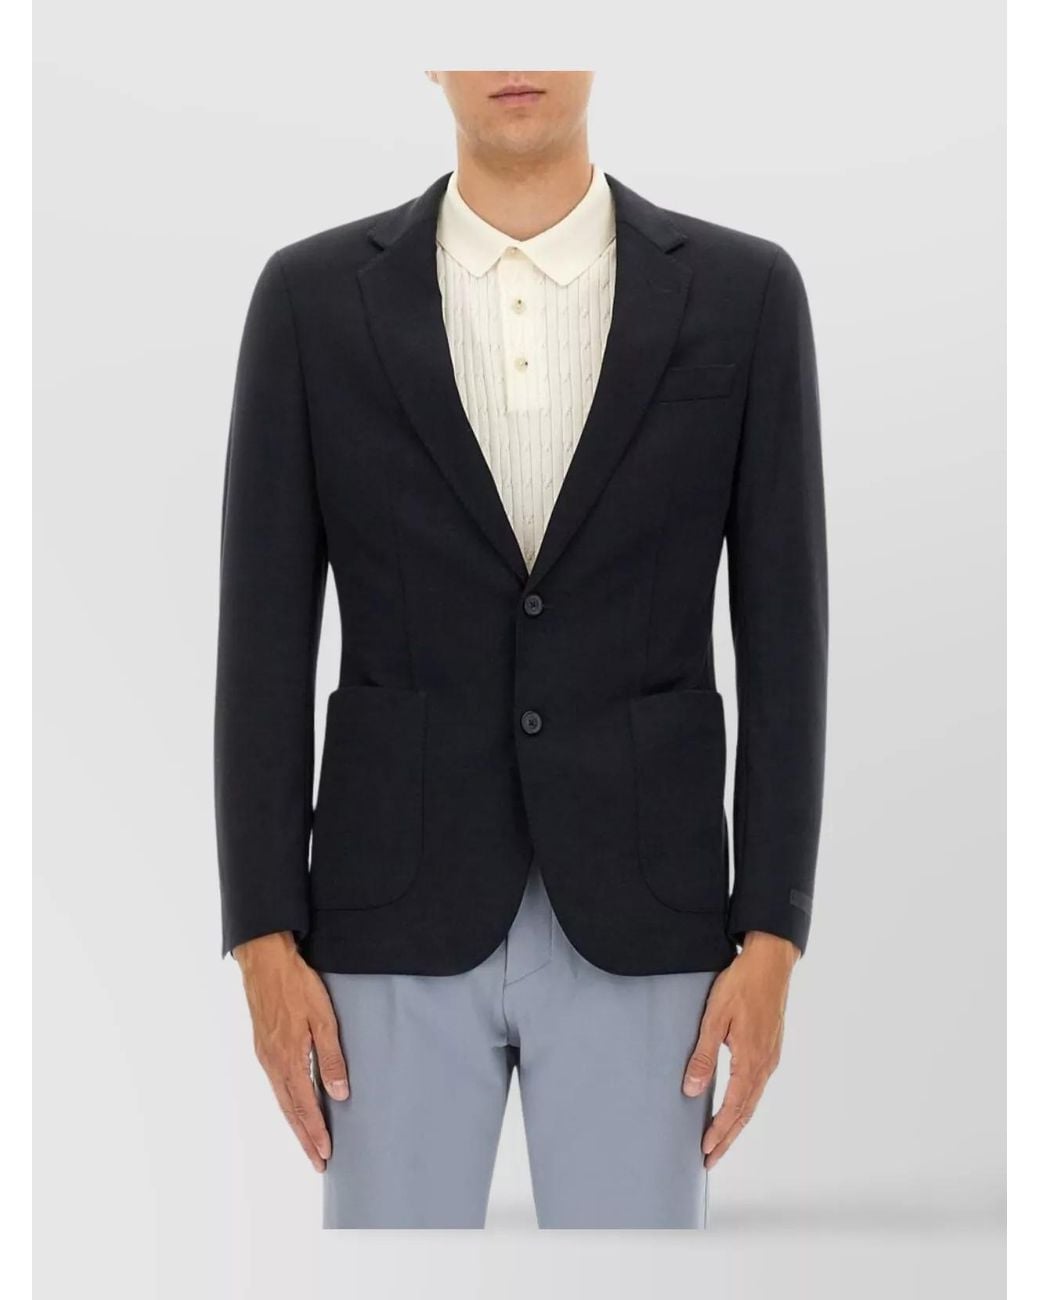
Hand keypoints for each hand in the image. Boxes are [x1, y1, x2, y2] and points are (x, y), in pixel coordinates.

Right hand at [233, 930, 348, 1171]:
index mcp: (289, 1059)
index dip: (315, 1133)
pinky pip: (277, 1084)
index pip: (305, 1107)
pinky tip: (295, 1106)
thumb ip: (331, 1058)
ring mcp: (266, 1056)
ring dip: (296, 1123)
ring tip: (308, 1142)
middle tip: (318, 1162)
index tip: (325, 1155)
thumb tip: (340, 1094)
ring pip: (282, 1099)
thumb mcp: (323, 1018)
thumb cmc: (297, 986)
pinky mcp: (263, 1047)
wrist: (265, 962)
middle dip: (305, 1138)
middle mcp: (274, 1063)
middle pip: (290, 1111)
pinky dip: (287, 1103)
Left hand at [682, 929, 798, 1168]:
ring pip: (753, 1102)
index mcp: (751, 1060)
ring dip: (736, 1125)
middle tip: (710, 1161)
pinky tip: (736, 1109)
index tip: (705, 1152)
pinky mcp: (771, 1050)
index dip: (719, 1132)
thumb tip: (691, 1090)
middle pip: (746, 1113)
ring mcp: (771, 1058)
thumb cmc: (741, 985)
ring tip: (720, 1142)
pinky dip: (745, 1106)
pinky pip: (757, 1087)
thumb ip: (703, 1055)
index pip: (733, 1108)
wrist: (771, 963)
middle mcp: (765, 1065)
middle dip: (727, 1139)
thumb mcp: (714, 1017)